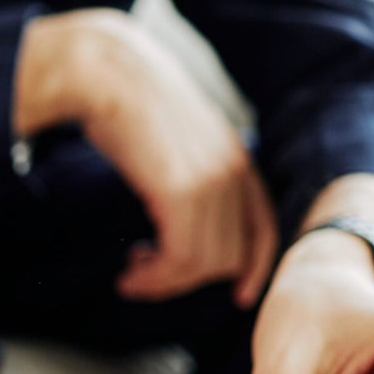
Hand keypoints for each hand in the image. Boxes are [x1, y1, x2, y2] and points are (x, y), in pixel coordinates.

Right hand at [13, 10, 276, 306]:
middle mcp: (233, 174)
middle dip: (188, 281)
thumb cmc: (132, 108)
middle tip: (146, 277)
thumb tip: (181, 217)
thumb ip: (193, 176)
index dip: (255, 268)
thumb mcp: (178, 143)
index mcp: (237, 161)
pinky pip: (180, 257)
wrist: (110, 77)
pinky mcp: (182, 192)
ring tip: (133, 275)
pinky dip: (155, 277)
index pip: (263, 228)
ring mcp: (211, 182)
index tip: (239, 296)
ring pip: (203, 264)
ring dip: (165, 283)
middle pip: (231, 257)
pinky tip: (130, 272)